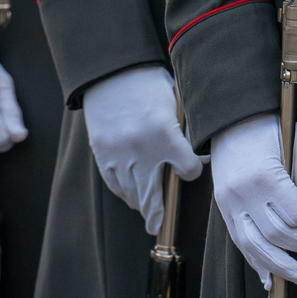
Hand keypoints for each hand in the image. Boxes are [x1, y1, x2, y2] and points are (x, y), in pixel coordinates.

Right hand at [81, 64, 201, 235]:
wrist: (111, 70)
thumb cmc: (147, 83)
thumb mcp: (174, 102)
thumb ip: (183, 130)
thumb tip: (194, 150)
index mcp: (165, 134)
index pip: (188, 169)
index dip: (193, 169)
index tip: (192, 167)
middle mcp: (142, 150)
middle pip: (152, 194)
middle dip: (157, 213)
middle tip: (157, 227)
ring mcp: (119, 153)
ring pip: (131, 193)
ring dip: (139, 205)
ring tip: (145, 212)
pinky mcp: (103, 152)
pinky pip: (113, 182)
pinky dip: (122, 192)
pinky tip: (128, 195)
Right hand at [211, 116, 296, 287]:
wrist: (233, 120)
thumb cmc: (273, 130)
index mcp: (265, 175)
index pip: (295, 214)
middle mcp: (243, 192)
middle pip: (275, 234)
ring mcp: (229, 203)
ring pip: (253, 247)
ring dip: (279, 266)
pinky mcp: (223, 209)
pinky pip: (238, 243)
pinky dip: (255, 263)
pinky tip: (269, 278)